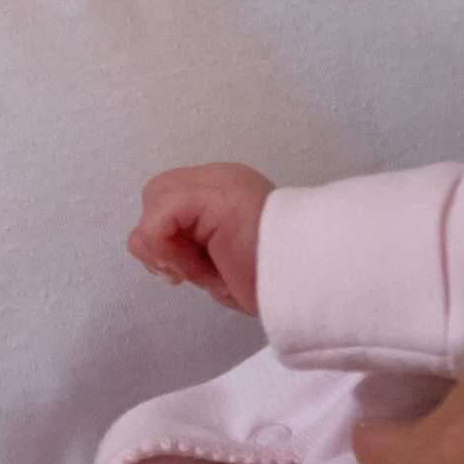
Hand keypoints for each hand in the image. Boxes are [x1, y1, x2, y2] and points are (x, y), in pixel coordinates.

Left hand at [130, 163, 273, 314]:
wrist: (310, 279)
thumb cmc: (275, 283)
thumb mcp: (224, 270)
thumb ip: (194, 255)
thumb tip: (163, 262)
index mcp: (226, 195)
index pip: (169, 207)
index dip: (166, 244)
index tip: (187, 276)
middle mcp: (219, 180)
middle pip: (154, 197)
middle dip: (160, 243)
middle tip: (189, 274)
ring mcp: (215, 182)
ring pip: (152, 204)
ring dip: (169, 251)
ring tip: (205, 271)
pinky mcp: (208, 196)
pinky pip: (158, 221)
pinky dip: (169, 252)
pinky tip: (201, 269)